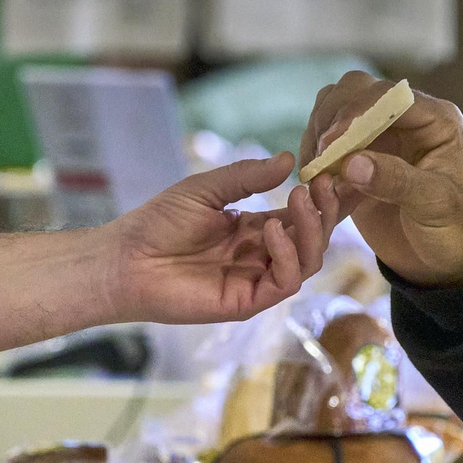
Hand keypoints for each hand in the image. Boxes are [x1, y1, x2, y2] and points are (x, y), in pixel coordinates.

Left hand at [102, 152, 339, 323]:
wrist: (125, 259)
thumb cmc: (159, 223)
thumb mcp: (206, 189)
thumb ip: (247, 177)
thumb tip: (289, 159)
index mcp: (255, 230)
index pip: (302, 216)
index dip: (323, 198)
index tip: (337, 172)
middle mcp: (262, 256)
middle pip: (313, 239)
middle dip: (326, 211)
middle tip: (325, 183)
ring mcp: (256, 281)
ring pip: (307, 262)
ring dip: (312, 230)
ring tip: (299, 199)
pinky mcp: (247, 302)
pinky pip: (284, 283)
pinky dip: (288, 255)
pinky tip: (273, 228)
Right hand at [300, 71, 462, 286]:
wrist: (449, 260)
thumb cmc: (456, 230)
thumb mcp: (435, 206)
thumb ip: (397, 181)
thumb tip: (351, 163)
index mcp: (435, 120)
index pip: (387, 96)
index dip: (354, 112)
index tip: (330, 143)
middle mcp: (405, 119)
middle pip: (355, 91)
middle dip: (331, 119)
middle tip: (319, 158)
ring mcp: (379, 137)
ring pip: (334, 110)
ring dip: (317, 136)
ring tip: (316, 174)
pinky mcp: (358, 158)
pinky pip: (326, 142)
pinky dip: (314, 158)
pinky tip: (317, 186)